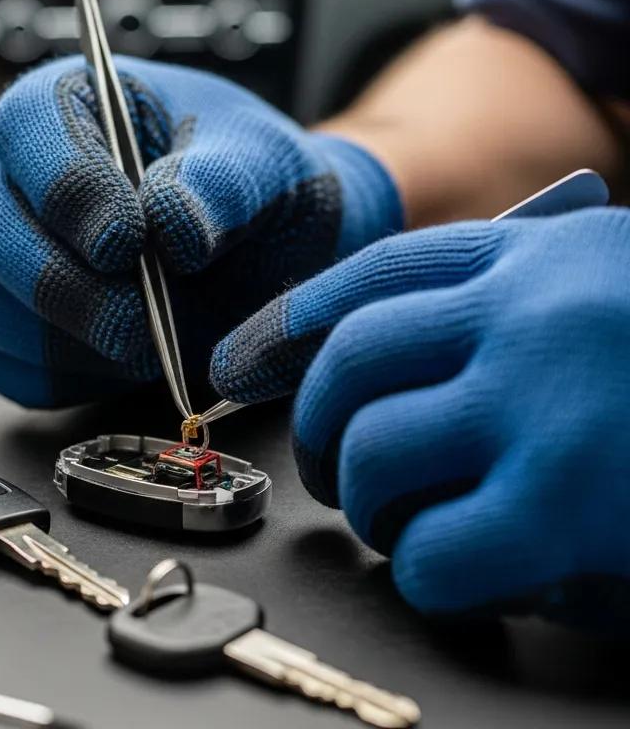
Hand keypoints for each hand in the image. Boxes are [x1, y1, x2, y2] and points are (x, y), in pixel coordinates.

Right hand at [0, 56, 400, 406]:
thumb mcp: (266, 164)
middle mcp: (27, 179)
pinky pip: (2, 365)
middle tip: (135, 317)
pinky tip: (122, 364)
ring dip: (55, 336)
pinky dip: (59, 377)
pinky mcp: (22, 330)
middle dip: (57, 280)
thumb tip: (170, 227)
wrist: (274, 252)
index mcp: (78, 105)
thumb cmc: (258, 184)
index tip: (125, 240)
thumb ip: (224, 183)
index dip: (65, 185)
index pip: (28, 124)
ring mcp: (13, 257)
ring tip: (142, 341)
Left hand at [215, 208, 629, 626]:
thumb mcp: (614, 292)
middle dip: (322, 430)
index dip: (292, 320)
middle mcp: (529, 317)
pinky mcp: (568, 505)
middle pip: (353, 364)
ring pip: (377, 455)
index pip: (377, 276)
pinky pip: (435, 551)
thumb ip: (521, 306)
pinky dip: (429, 574)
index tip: (241, 360)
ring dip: (370, 506)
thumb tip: (405, 355)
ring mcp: (543, 406)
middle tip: (341, 473)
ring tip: (401, 525)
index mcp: (543, 261)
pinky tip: (459, 574)